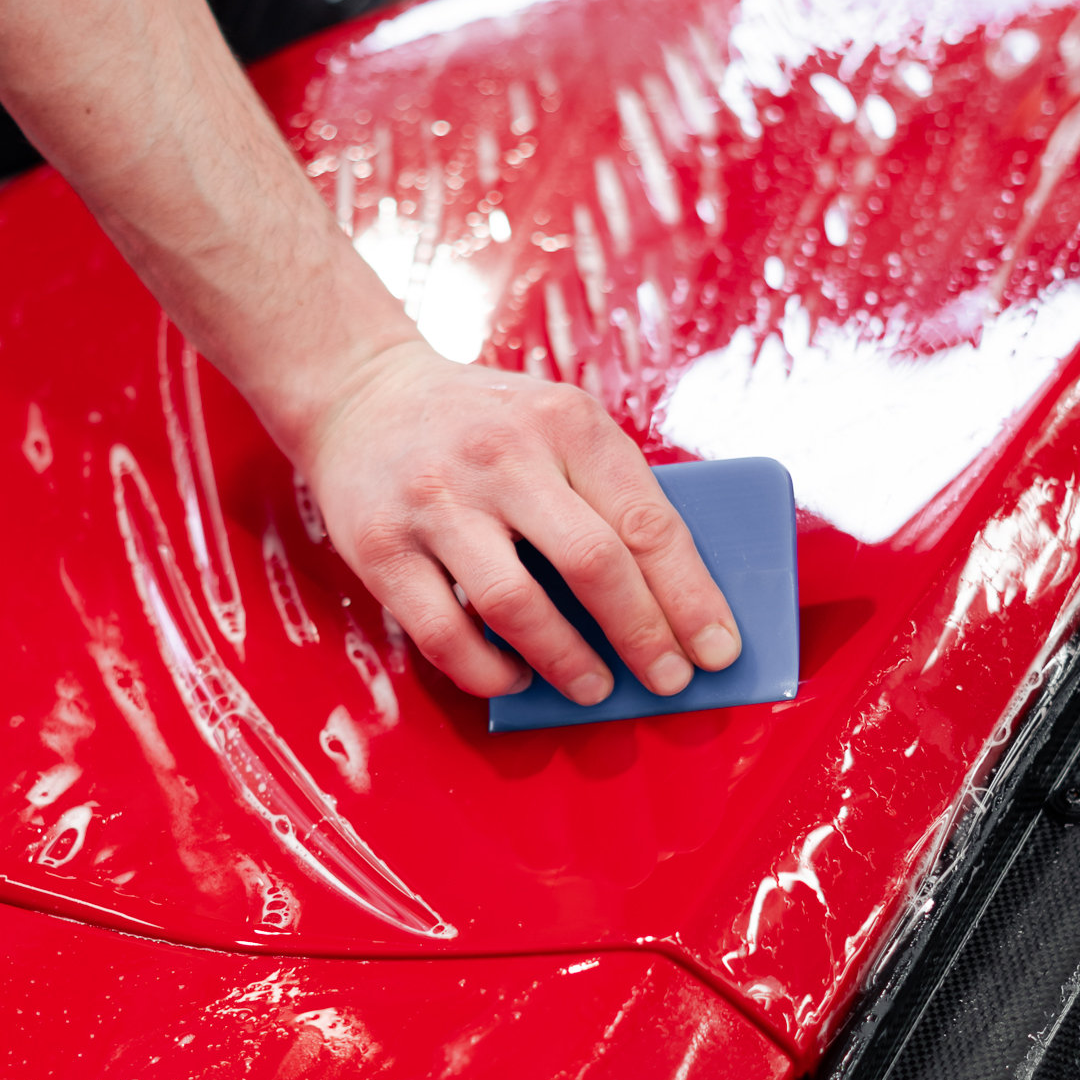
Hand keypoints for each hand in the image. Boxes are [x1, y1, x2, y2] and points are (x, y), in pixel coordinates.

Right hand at [299, 341, 741, 703]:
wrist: (361, 392)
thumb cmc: (482, 424)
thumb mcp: (556, 423)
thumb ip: (605, 492)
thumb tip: (670, 601)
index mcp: (565, 422)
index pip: (646, 522)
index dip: (690, 597)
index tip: (718, 649)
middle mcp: (502, 457)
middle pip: (593, 565)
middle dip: (643, 637)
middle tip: (668, 680)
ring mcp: (437, 501)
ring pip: (518, 606)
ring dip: (568, 662)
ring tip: (594, 687)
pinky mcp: (382, 546)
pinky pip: (445, 634)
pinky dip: (490, 671)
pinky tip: (515, 677)